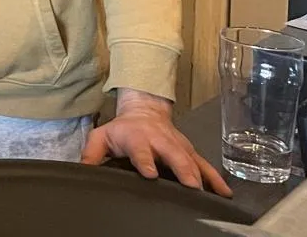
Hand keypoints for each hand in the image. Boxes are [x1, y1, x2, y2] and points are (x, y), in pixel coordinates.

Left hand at [81, 89, 231, 196]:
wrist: (144, 111)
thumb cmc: (122, 129)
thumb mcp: (102, 137)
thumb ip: (92, 154)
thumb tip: (81, 171)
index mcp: (137, 138)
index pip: (140, 150)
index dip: (145, 161)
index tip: (149, 173)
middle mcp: (161, 142)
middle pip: (174, 155)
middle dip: (182, 170)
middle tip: (190, 187)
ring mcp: (178, 147)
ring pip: (193, 161)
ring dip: (202, 177)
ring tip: (210, 195)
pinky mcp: (190, 152)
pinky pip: (205, 166)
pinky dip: (216, 179)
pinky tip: (225, 194)